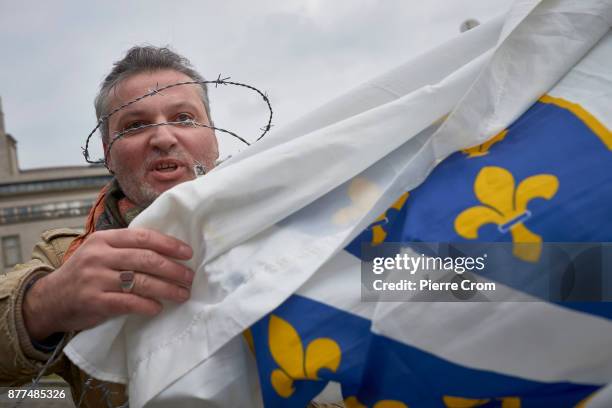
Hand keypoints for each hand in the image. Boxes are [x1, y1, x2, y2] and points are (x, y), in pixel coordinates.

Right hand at [22, 228, 193, 341]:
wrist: (49, 300)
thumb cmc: (84, 274)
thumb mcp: (100, 252)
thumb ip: (126, 248)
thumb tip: (169, 252)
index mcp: (104, 239)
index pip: (143, 237)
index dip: (169, 244)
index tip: (188, 253)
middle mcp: (99, 256)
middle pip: (146, 259)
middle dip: (173, 268)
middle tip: (189, 276)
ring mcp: (95, 278)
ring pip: (140, 281)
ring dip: (167, 289)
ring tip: (183, 293)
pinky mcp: (94, 301)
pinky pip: (128, 302)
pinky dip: (147, 305)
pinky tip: (158, 307)